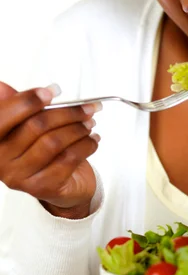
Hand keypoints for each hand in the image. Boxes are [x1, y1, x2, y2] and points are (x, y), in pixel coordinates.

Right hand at [0, 82, 101, 218]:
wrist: (62, 187)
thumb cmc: (42, 152)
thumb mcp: (26, 126)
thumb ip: (16, 105)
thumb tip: (2, 87)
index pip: (3, 117)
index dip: (28, 101)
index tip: (52, 91)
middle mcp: (1, 161)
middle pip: (35, 126)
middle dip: (66, 112)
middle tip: (86, 107)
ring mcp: (20, 176)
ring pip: (53, 142)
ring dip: (78, 128)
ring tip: (89, 122)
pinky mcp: (42, 187)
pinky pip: (68, 159)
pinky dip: (86, 145)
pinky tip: (92, 139)